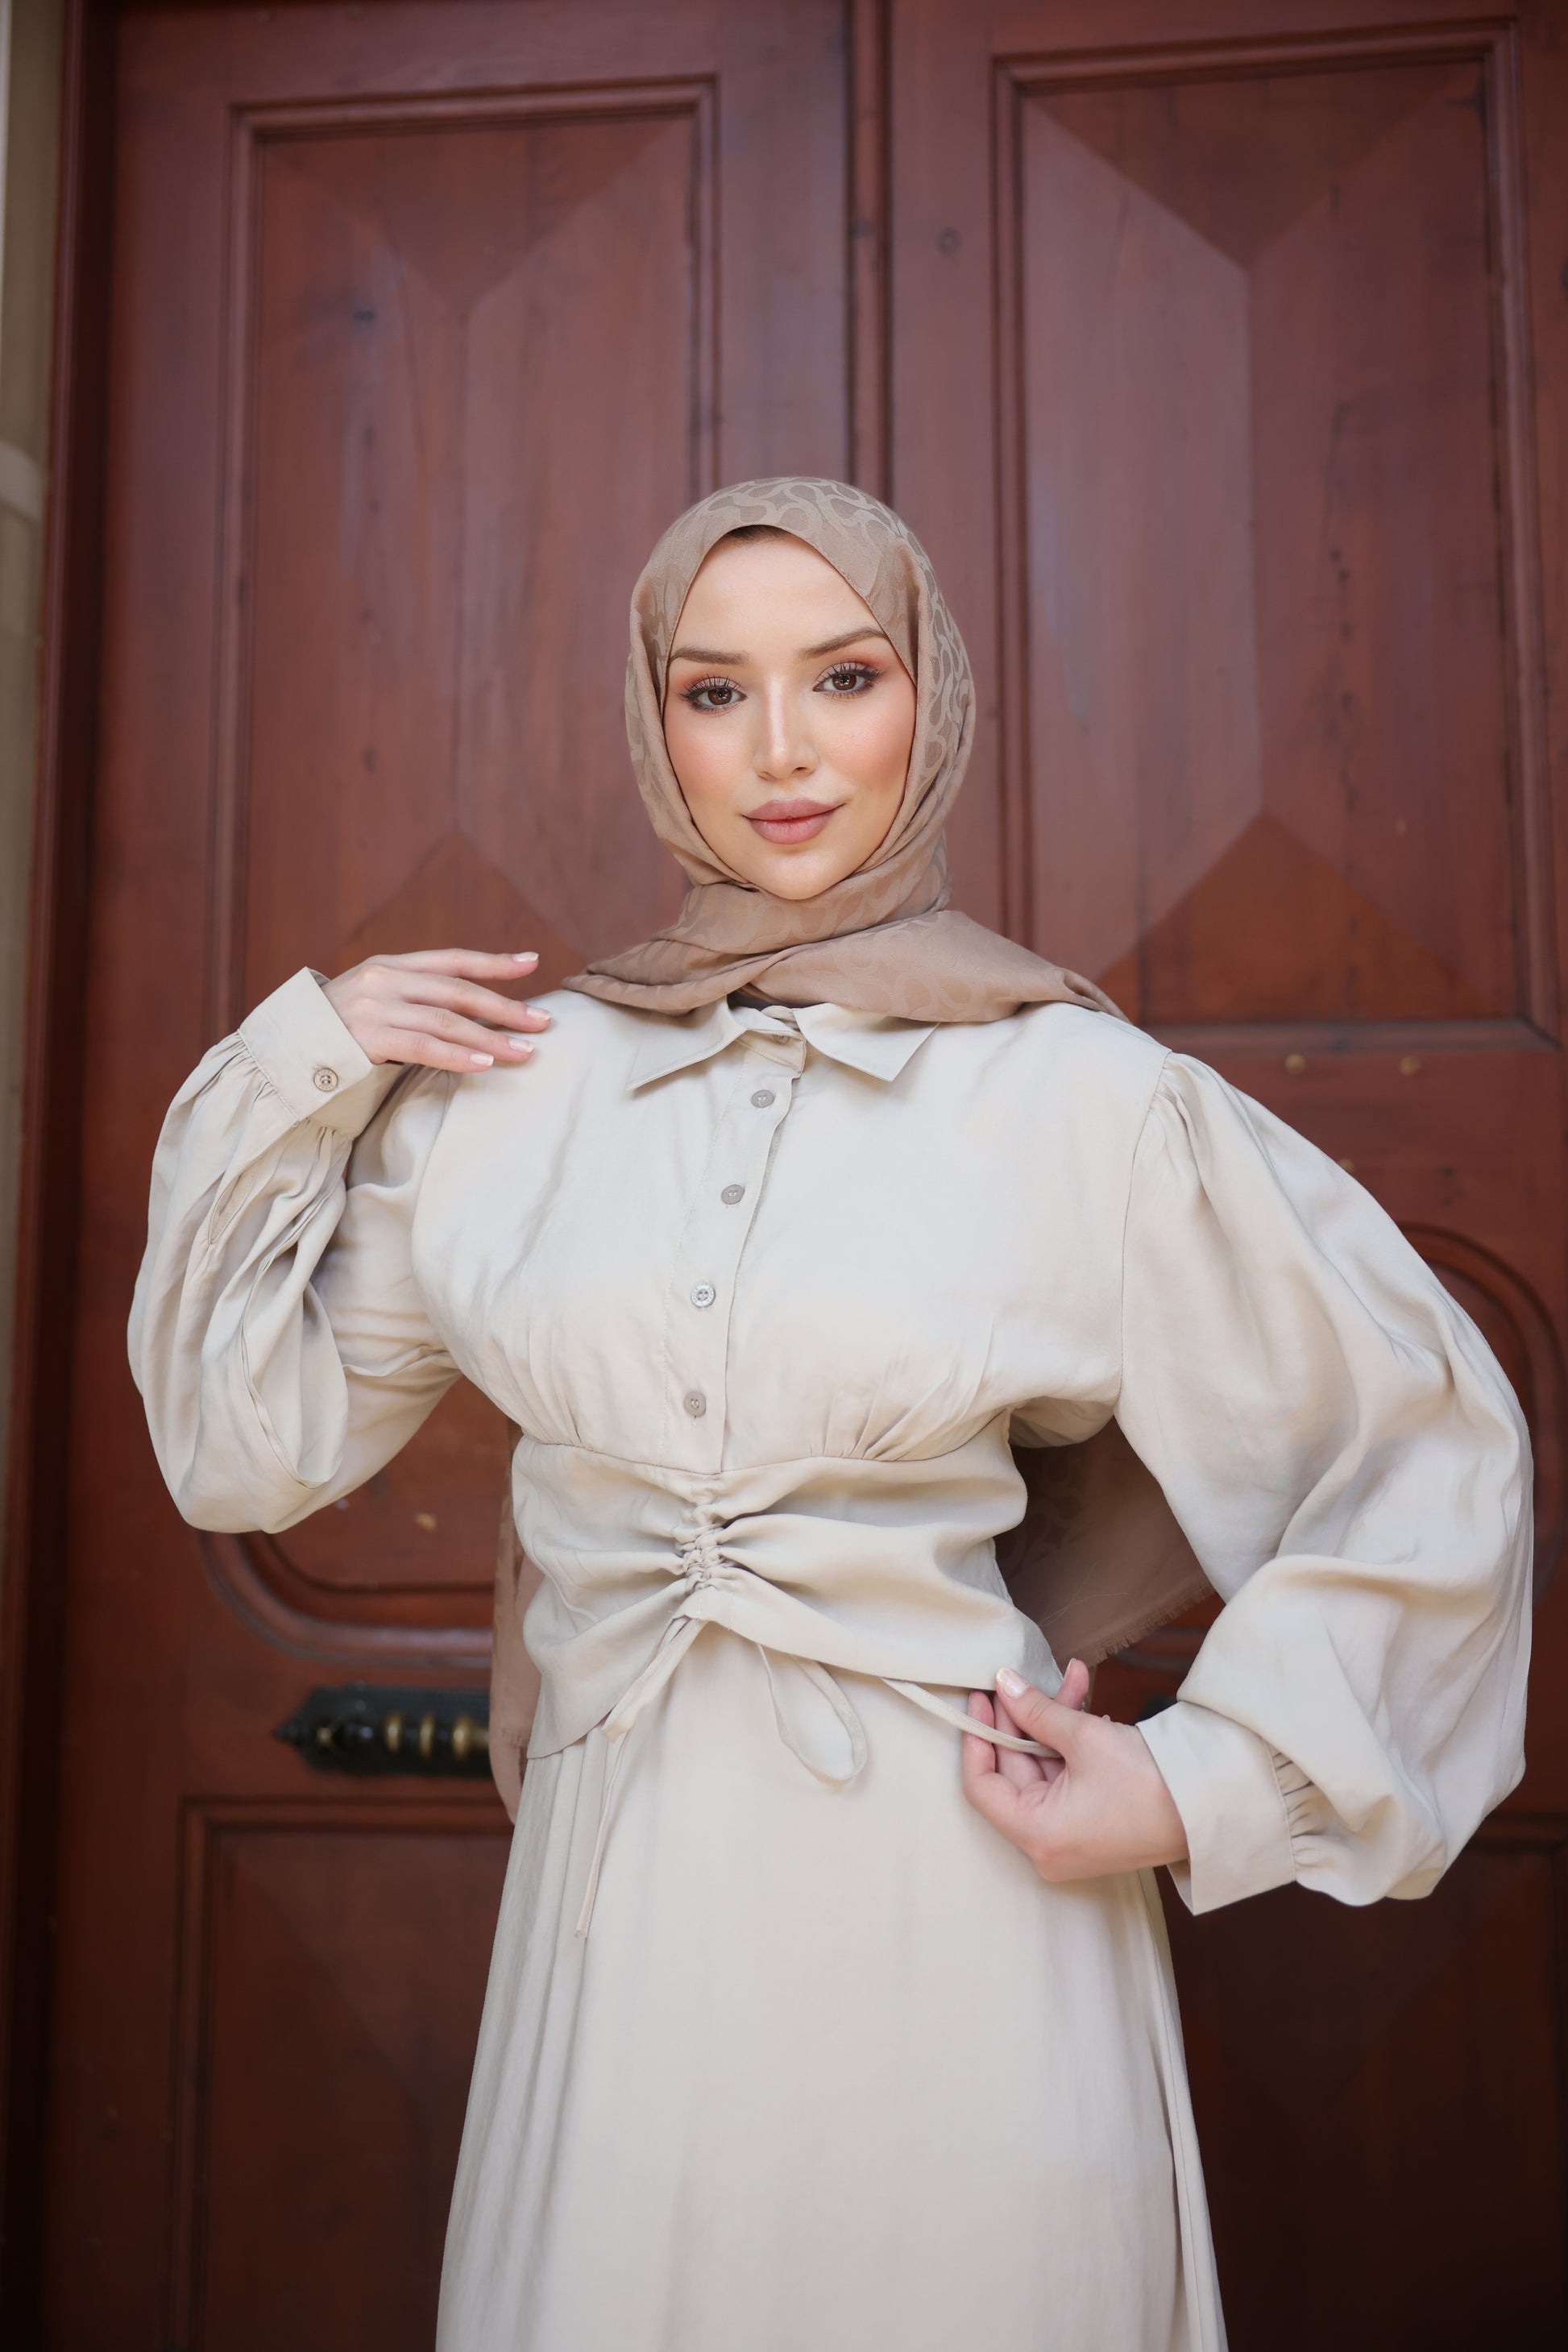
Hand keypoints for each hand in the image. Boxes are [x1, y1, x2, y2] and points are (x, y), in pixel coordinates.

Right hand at [323, 949, 549, 1072]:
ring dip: (491, 1037)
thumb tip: (467, 1014)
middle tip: (543, 1020)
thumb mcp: (371, 1003)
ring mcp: (372, 1007)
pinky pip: (422, 1047)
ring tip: (525, 1051)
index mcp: (387, 966)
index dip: (493, 962)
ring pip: (446, 1020)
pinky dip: (458, 1055)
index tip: (532, 963)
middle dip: (505, 1006)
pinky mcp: (364, 1037)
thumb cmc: (333, 1035)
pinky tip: (485, 1063)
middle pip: (457, 991)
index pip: (450, 960)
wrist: (279, 1055)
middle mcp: (382, 979)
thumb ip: (409, 1000)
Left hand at [961, 1662, 1188, 1882]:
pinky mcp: (1091, 1827)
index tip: (980, 1699)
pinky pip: (1067, 1779)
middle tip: (1023, 1678)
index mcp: (1038, 1834)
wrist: (1212, 1806)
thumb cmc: (1149, 1781)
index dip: (978, 1737)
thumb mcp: (1085, 1737)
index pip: (981, 1785)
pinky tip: (1088, 1705)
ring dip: (1055, 1721)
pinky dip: (1072, 1744)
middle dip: (1024, 1718)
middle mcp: (1048, 1846)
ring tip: (1075, 1675)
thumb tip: (1003, 1684)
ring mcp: (1070, 1839)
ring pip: (1044, 1768)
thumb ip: (1036, 1710)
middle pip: (1015, 1773)